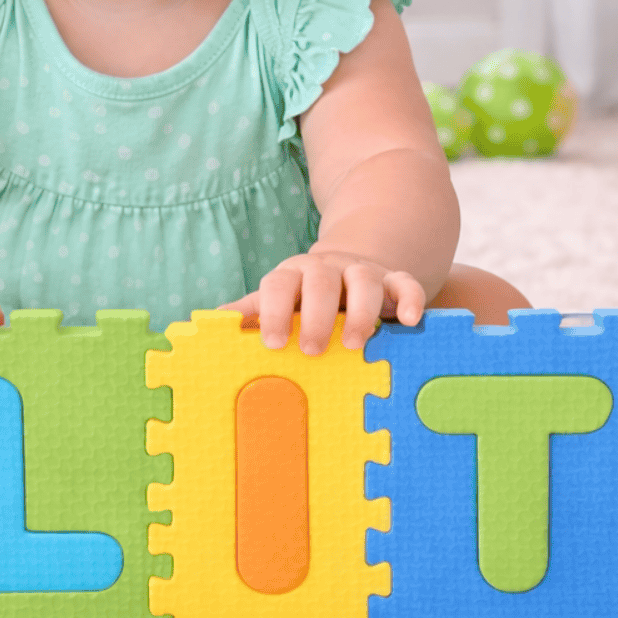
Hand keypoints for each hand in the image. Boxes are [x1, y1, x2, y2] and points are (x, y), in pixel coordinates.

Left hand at [220, 250, 426, 354]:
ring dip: (359, 310)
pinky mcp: (393, 280)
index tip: (271, 343)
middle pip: (320, 279)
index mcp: (293, 276)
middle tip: (310, 349)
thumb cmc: (304, 297)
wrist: (347, 268)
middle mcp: (326, 270)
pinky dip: (409, 298)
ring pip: (363, 279)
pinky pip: (405, 283)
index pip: (278, 285)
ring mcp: (362, 272)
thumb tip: (206, 324)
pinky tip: (412, 320)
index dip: (273, 311)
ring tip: (356, 343)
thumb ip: (249, 312)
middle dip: (315, 314)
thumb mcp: (277, 302)